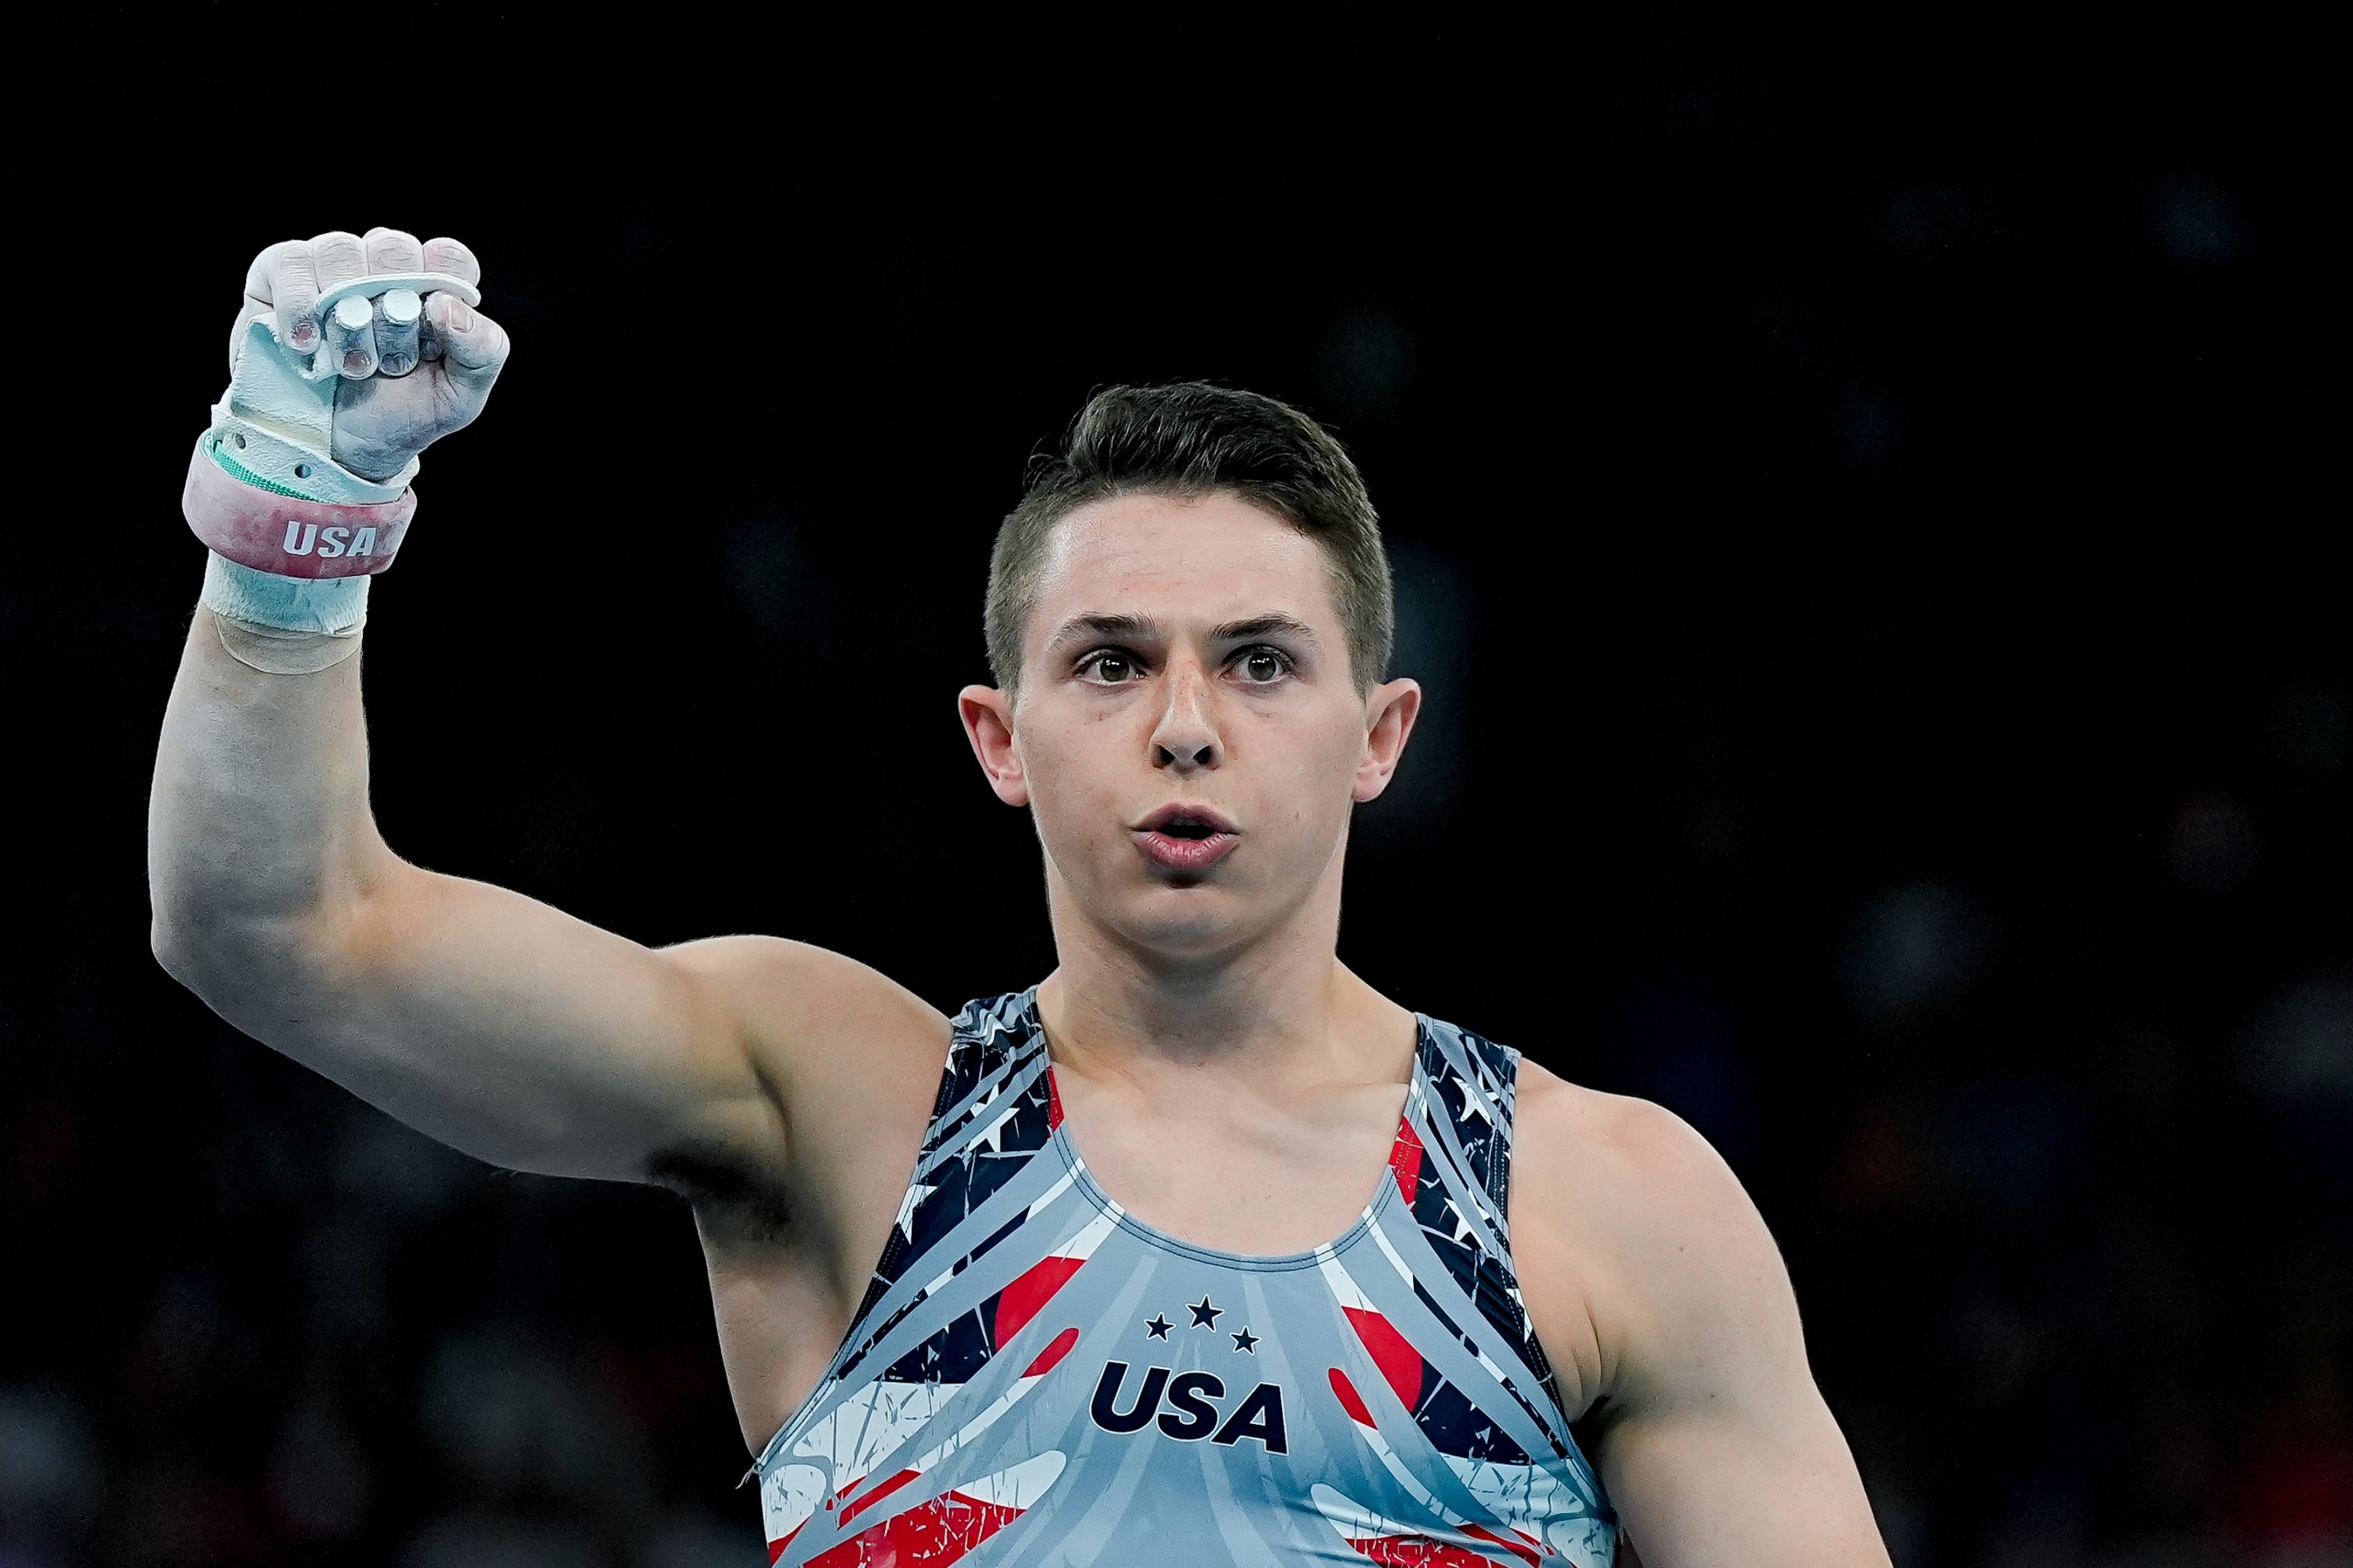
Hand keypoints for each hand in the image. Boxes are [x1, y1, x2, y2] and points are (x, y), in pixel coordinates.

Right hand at [230, 229, 508, 481]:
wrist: (336, 446)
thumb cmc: (400, 414)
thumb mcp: (457, 397)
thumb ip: (481, 350)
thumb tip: (449, 305)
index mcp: (432, 289)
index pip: (449, 256)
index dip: (442, 285)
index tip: (431, 326)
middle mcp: (383, 267)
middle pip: (394, 250)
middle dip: (392, 312)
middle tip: (388, 362)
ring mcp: (332, 266)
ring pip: (341, 251)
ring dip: (346, 316)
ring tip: (349, 366)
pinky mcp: (280, 273)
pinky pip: (291, 261)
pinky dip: (299, 305)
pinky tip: (305, 344)